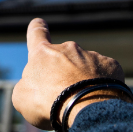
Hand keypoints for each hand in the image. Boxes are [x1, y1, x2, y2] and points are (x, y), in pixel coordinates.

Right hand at [11, 18, 125, 129]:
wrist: (85, 108)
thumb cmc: (49, 102)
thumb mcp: (22, 97)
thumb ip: (27, 85)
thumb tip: (35, 86)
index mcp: (43, 53)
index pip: (37, 34)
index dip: (37, 29)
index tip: (39, 23)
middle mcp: (68, 48)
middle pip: (64, 58)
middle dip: (63, 74)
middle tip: (63, 98)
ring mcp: (91, 56)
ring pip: (85, 67)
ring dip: (82, 81)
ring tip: (81, 102)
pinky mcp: (110, 66)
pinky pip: (104, 74)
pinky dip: (101, 85)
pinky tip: (98, 98)